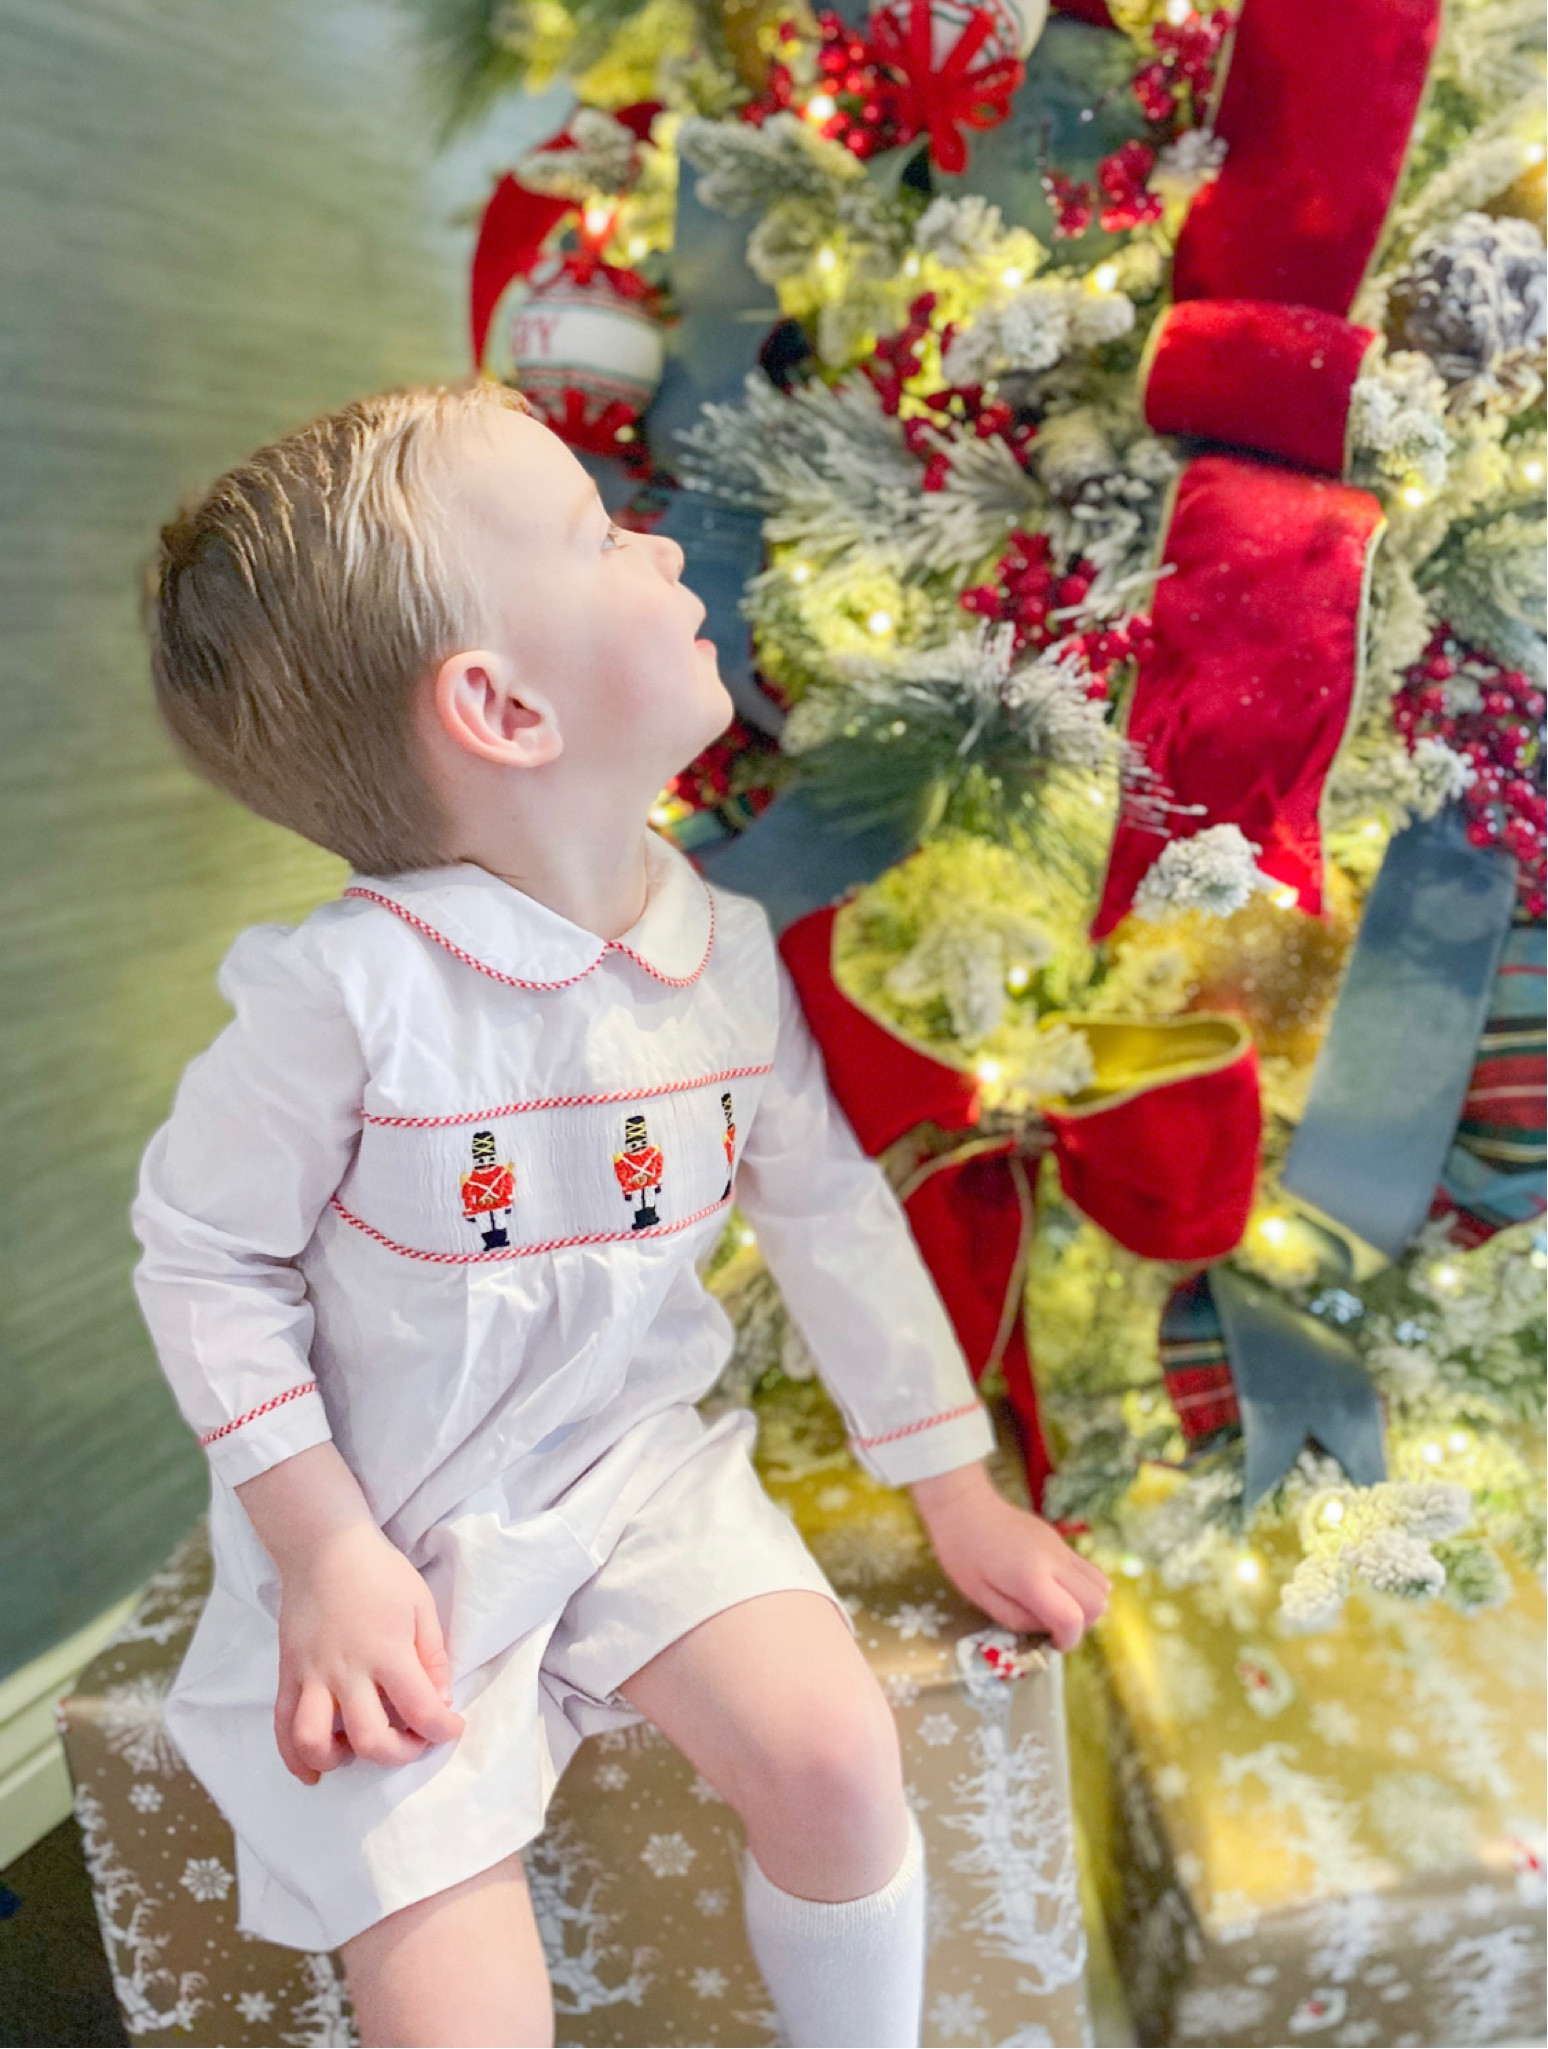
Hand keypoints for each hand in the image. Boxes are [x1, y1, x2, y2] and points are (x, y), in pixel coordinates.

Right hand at [272, 1520, 465, 1783]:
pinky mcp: (287, 1674)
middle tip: (411, 1740)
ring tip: (358, 1750)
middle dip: (400, 1754)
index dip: (443, 1730)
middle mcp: (347, 1670)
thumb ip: (433, 1655)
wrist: (324, 1546)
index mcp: (387, 1651)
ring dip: (341, 1759)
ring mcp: (312, 1675)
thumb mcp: (422, 1604)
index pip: (420, 1711)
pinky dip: (294, 1758)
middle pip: (370, 1740)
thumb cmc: (379, 1571)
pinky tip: (314, 1771)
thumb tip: (440, 1700)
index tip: (452, 1728)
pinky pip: (281, 1726)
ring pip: (314, 1741)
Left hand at [909, 1460, 1110, 1653]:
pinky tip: (1056, 1589)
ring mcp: (1061, 1547)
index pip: (1072, 1618)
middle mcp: (1053, 1560)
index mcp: (1030, 1578)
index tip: (1051, 1644)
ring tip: (1058, 1608)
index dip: (1067, 1640)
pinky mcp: (1061, 1541)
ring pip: (1101, 1584)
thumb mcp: (981, 1597)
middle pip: (1097, 1603)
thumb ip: (1018, 1620)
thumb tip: (1048, 1630)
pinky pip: (1089, 1569)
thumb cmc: (962, 1554)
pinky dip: (1083, 1587)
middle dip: (1082, 1625)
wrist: (964, 1505)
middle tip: (1053, 1627)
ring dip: (1087, 1605)